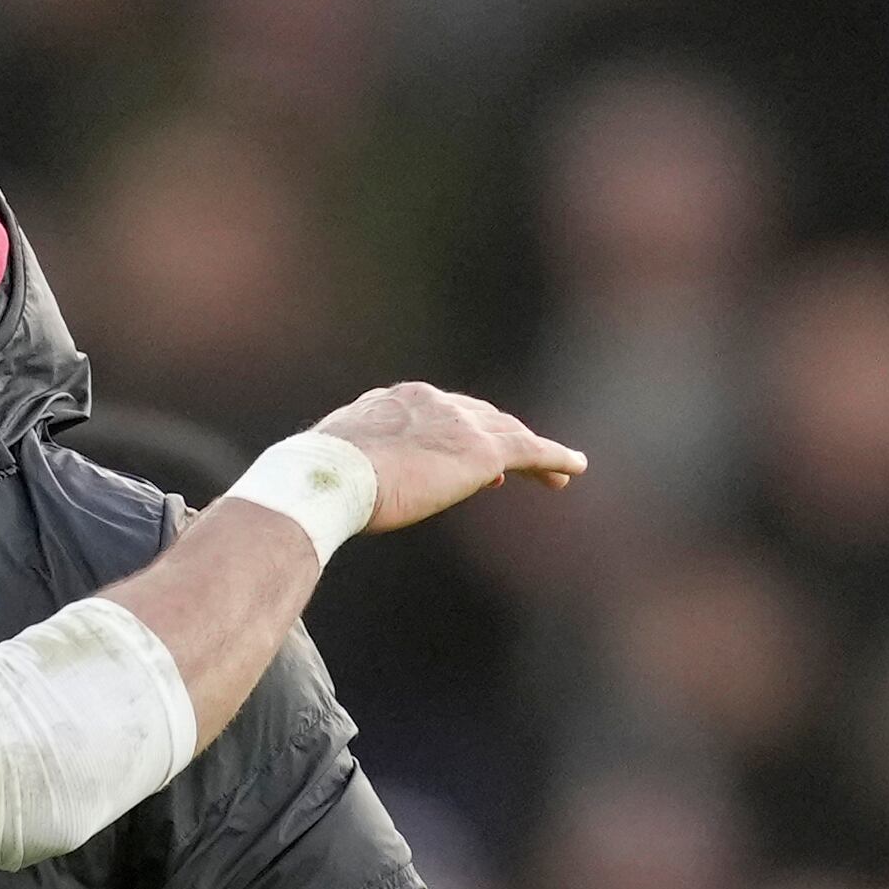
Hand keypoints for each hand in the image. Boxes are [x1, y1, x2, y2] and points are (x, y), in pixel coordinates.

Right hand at [315, 383, 583, 528]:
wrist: (328, 479)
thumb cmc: (314, 483)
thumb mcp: (334, 468)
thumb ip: (353, 467)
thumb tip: (339, 488)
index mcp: (393, 400)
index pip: (437, 412)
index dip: (456, 432)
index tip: (464, 455)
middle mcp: (430, 401)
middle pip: (478, 416)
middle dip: (499, 436)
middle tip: (514, 464)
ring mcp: (457, 424)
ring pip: (509, 434)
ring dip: (534, 452)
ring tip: (558, 471)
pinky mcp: (480, 452)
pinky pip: (530, 451)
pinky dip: (554, 458)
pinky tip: (574, 468)